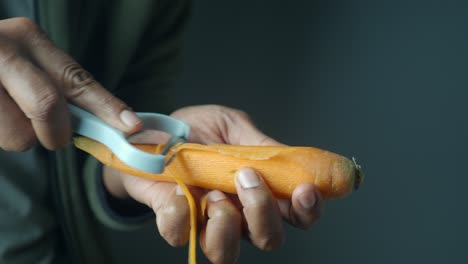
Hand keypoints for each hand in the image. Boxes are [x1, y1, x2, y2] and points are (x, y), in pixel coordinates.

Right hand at [0, 17, 141, 150]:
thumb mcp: (28, 65)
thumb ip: (60, 89)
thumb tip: (106, 123)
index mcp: (30, 39)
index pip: (77, 79)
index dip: (107, 106)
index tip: (132, 126)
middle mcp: (3, 48)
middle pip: (48, 106)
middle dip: (56, 134)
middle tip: (52, 136)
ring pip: (19, 135)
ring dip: (19, 138)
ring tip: (3, 115)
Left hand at [103, 105, 321, 263]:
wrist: (152, 135)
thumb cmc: (196, 131)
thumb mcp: (230, 126)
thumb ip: (258, 144)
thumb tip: (291, 160)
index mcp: (261, 191)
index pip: (297, 215)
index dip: (308, 210)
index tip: (305, 190)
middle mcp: (238, 215)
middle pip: (270, 239)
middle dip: (264, 213)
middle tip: (248, 178)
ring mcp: (205, 223)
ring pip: (226, 253)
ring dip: (226, 225)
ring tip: (214, 192)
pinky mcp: (173, 222)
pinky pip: (179, 235)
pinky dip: (181, 213)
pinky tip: (179, 188)